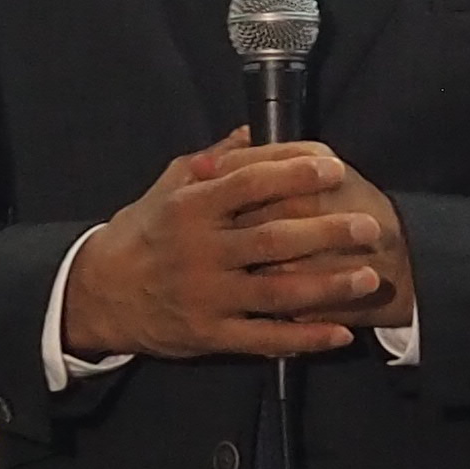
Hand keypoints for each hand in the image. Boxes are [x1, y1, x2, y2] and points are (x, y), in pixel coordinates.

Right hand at [60, 127, 396, 360]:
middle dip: (327, 232)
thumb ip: (215, 160)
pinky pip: (266, 339)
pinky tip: (341, 333)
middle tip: (369, 226)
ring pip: (277, 293)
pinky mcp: (211, 335)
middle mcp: (201, 252)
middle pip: (273, 240)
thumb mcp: (169, 186)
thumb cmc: (144, 231)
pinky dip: (306, 338)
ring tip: (369, 277)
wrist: (99, 294)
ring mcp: (207, 297)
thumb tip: (255, 129)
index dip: (294, 173)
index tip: (335, 168)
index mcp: (191, 208)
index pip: (249, 184)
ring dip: (328, 287)